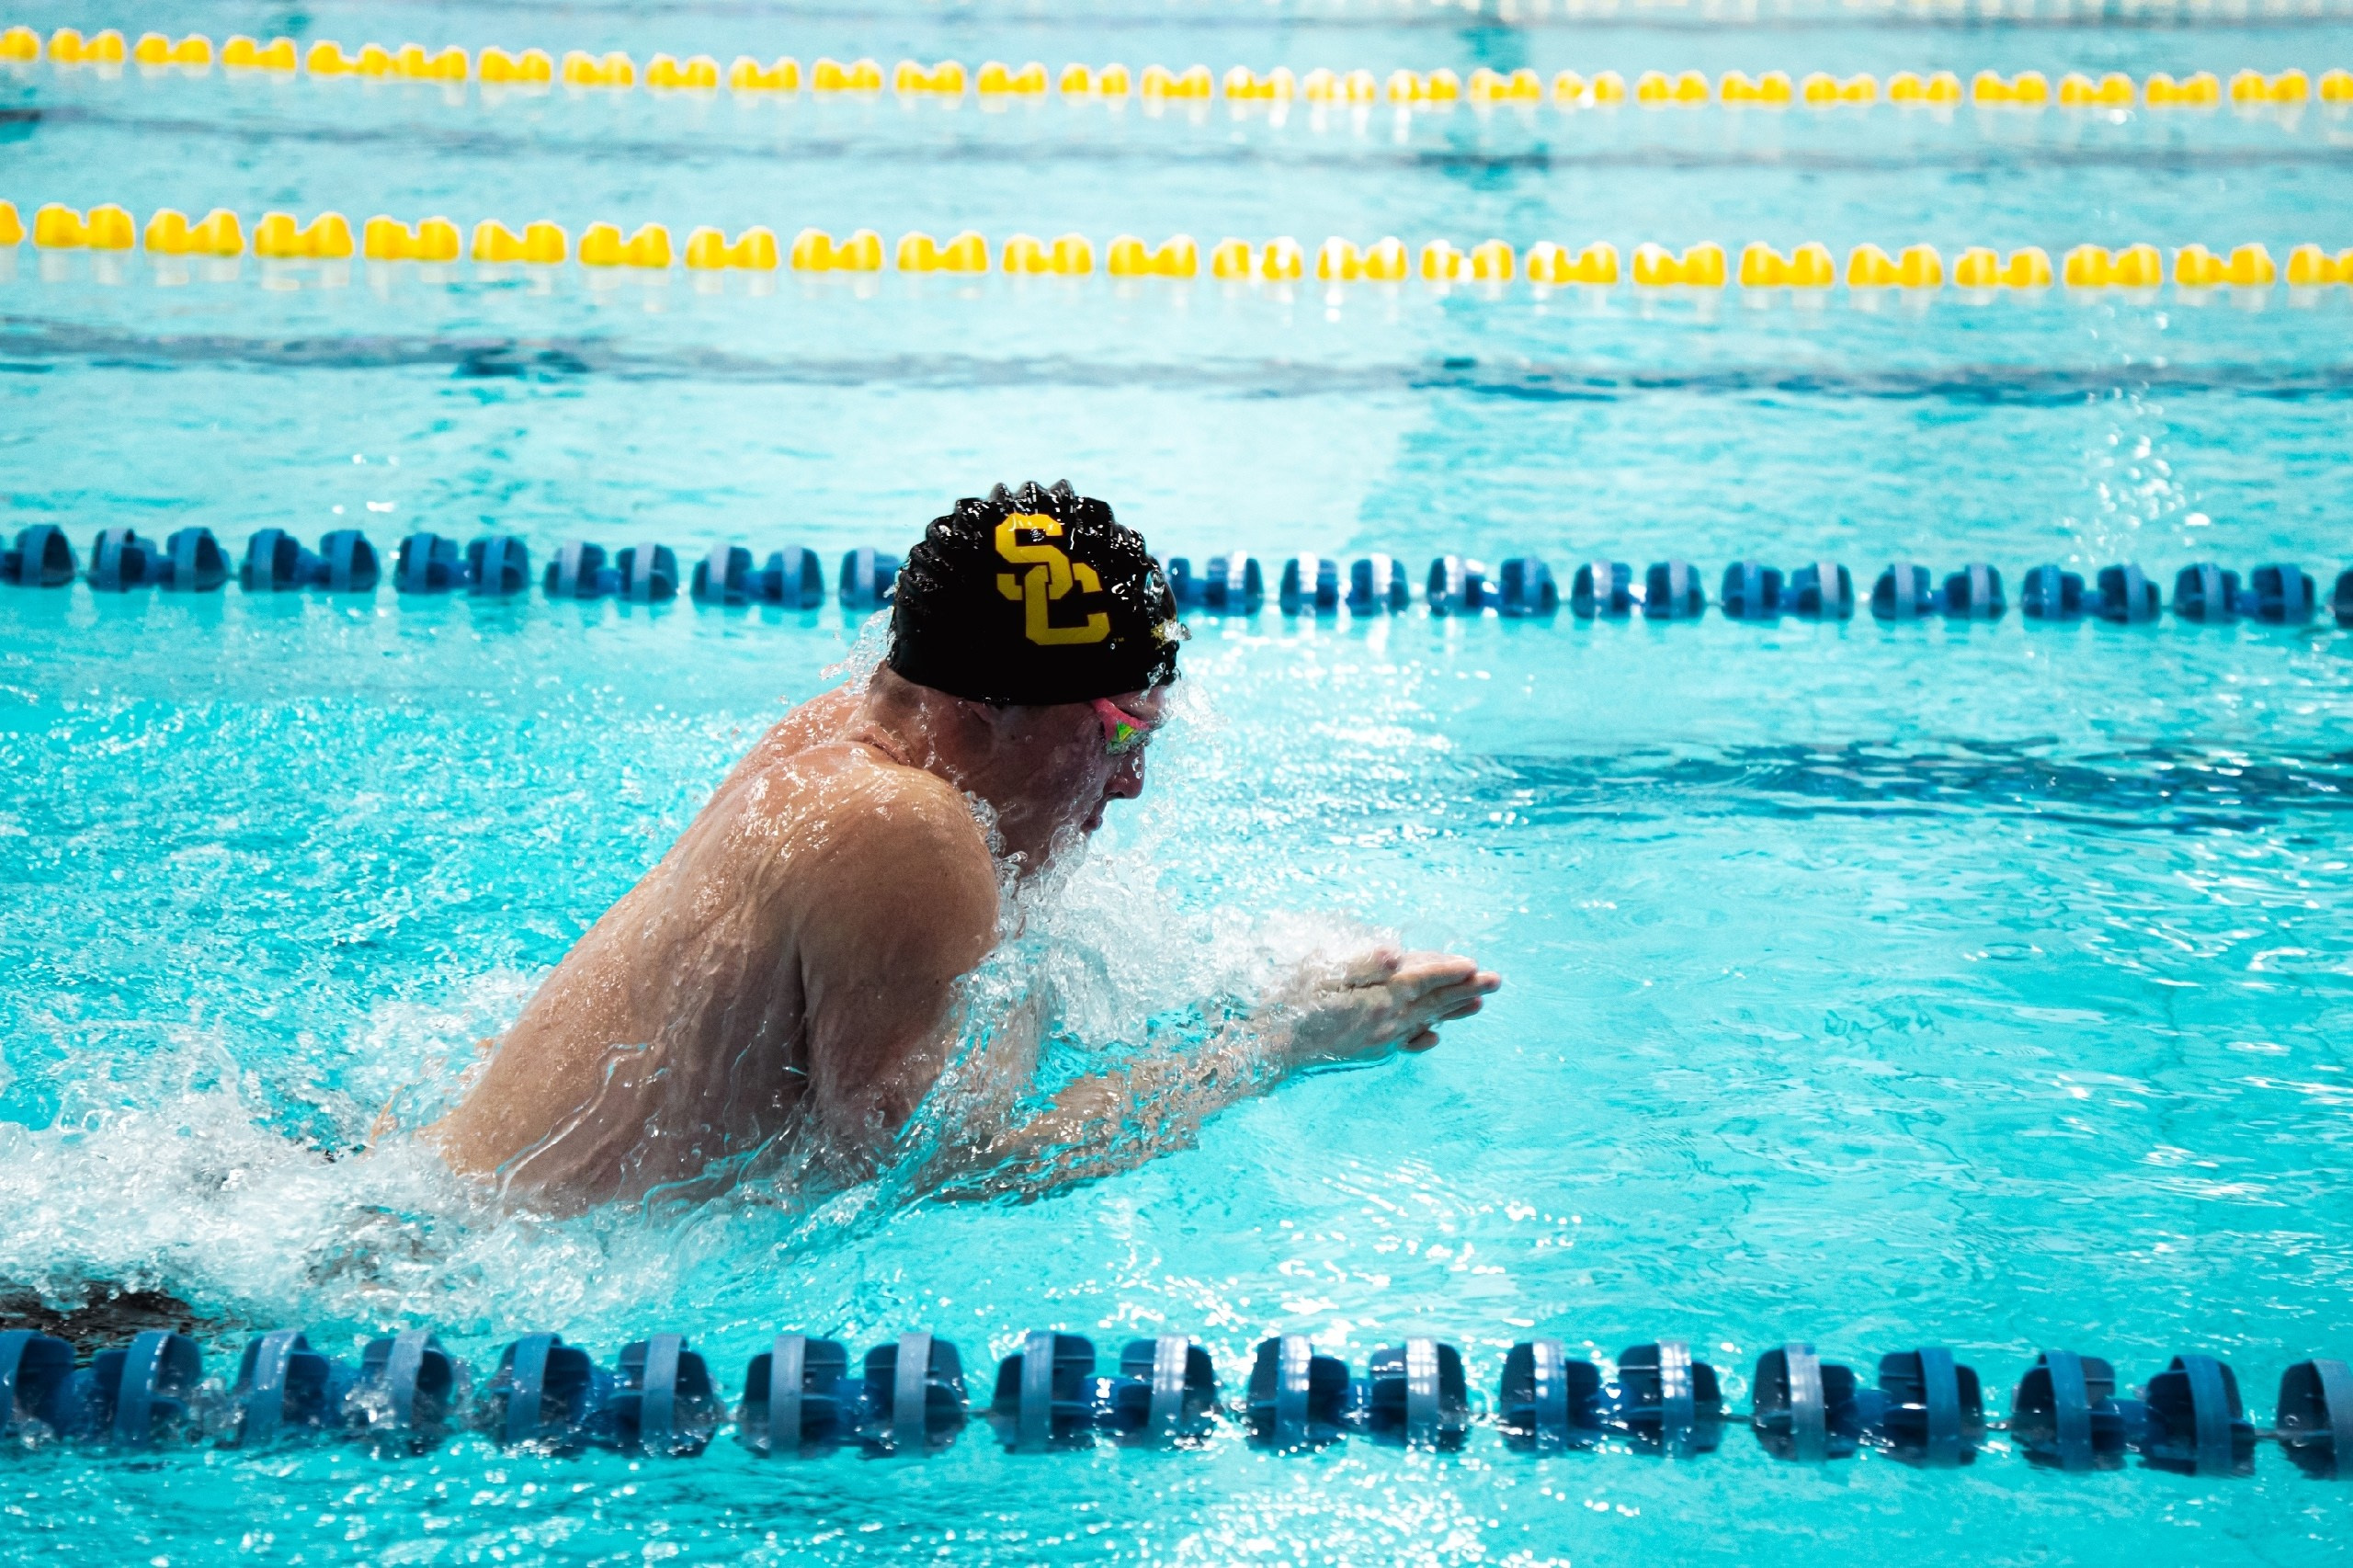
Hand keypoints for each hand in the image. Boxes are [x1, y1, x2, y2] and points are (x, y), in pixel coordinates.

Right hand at [1276, 946, 1501, 1071]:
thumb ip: (1362, 964)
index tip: (1474, 963)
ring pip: (1426, 1020)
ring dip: (1454, 1010)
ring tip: (1479, 1005)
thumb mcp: (1320, 973)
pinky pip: (1407, 1042)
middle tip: (1497, 980)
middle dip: (1465, 989)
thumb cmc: (1289, 1003)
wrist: (1270, 1049)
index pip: (1423, 978)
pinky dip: (1425, 1035)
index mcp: (1379, 997)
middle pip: (1434, 1000)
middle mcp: (1387, 1021)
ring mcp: (1380, 1040)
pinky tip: (1434, 1037)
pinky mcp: (1370, 1051)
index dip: (1448, 968)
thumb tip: (1396, 954)